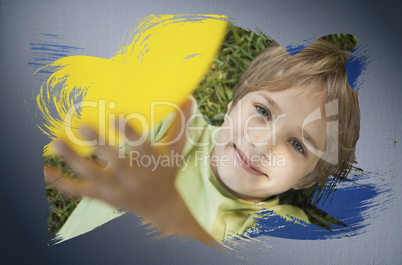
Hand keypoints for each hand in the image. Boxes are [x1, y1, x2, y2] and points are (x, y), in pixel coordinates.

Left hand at [44, 98, 216, 244]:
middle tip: (82, 126)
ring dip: (73, 160)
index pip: (141, 146)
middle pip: (115, 161)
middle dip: (99, 144)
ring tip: (56, 143)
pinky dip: (61, 181)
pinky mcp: (103, 197)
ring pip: (93, 175)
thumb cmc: (166, 173)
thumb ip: (180, 125)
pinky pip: (79, 191)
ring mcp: (115, 189)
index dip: (128, 133)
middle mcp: (133, 177)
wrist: (160, 208)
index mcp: (151, 162)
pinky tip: (45, 169)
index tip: (115, 117)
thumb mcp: (175, 151)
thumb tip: (190, 97)